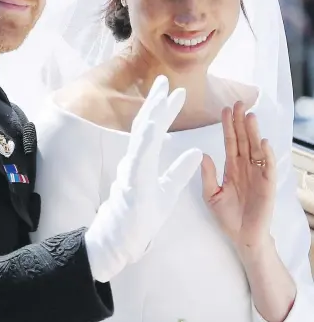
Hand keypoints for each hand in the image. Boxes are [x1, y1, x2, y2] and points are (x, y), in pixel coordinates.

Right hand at [85, 76, 202, 281]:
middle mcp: (134, 162)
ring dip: (150, 116)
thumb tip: (198, 152)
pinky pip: (139, 160)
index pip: (155, 131)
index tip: (178, 92)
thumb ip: (180, 171)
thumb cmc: (141, 217)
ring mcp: (131, 172)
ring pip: (140, 138)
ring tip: (160, 97)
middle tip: (163, 80)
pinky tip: (153, 127)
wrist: (122, 241)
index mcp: (144, 162)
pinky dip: (146, 142)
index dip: (165, 110)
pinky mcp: (131, 185)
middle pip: (144, 127)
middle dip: (155, 103)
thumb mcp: (168, 191)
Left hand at [201, 101, 275, 251]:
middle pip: (243, 140)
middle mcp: (245, 167)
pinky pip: (268, 167)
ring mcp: (257, 174)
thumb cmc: (228, 217)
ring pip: (255, 149)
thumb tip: (203, 154)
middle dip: (241, 122)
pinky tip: (263, 142)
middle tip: (238, 103)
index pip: (230, 142)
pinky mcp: (267, 185)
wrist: (243, 237)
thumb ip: (207, 175)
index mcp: (232, 167)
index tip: (224, 109)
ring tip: (250, 116)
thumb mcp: (211, 195)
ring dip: (253, 132)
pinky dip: (266, 154)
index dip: (228, 126)